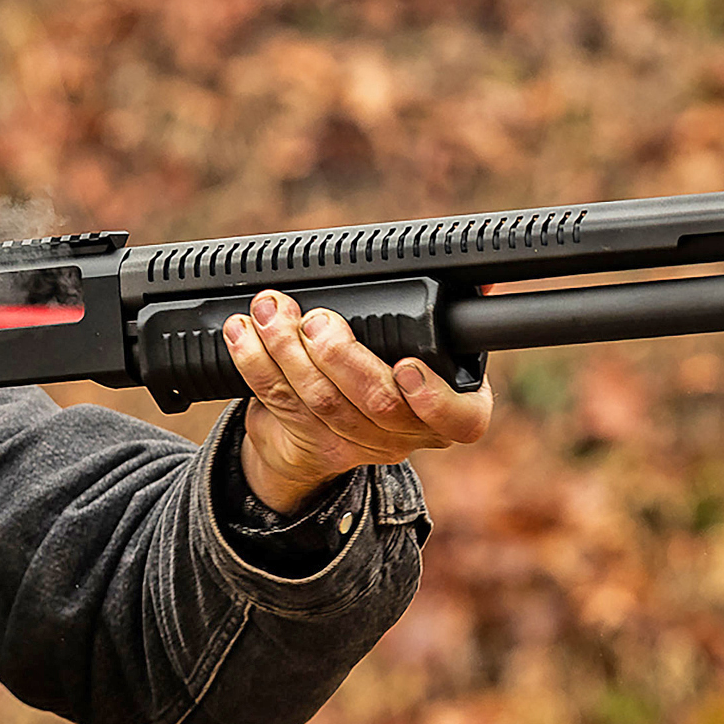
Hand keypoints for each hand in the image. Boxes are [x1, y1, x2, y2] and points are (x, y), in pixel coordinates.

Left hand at [221, 289, 493, 514]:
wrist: (322, 431)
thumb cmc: (382, 370)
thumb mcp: (418, 345)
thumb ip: (439, 314)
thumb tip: (481, 277)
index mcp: (447, 411)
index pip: (460, 420)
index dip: (435, 398)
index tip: (407, 366)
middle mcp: (405, 434)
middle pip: (377, 404)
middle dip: (341, 355)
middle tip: (317, 320)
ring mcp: (355, 446)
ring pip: (321, 401)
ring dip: (287, 350)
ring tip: (269, 311)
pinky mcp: (307, 443)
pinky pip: (279, 401)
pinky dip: (255, 362)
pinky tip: (242, 333)